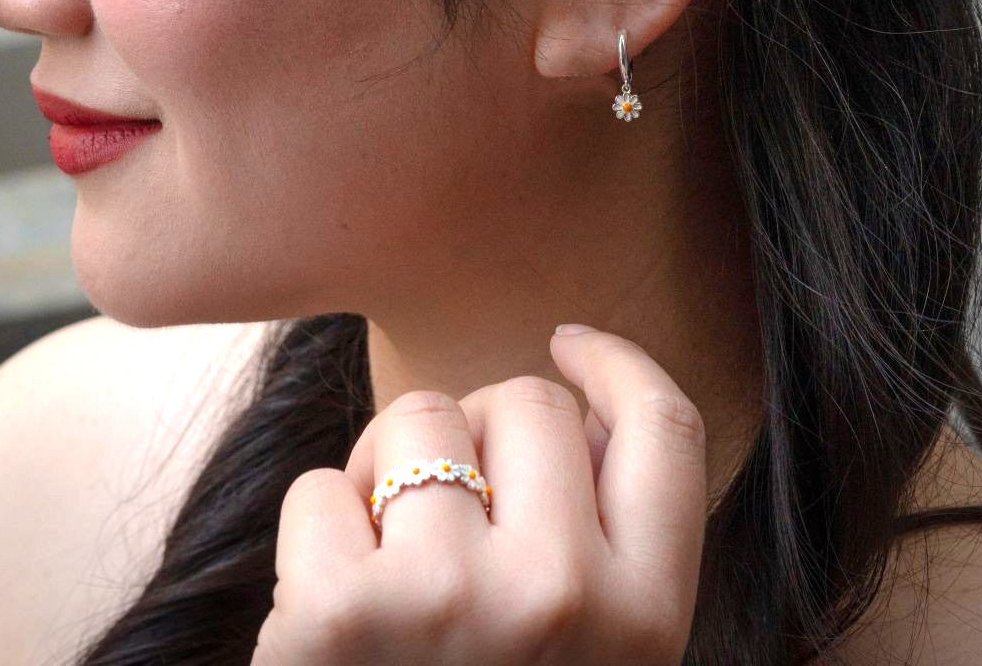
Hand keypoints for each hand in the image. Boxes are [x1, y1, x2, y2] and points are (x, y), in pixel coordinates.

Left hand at [250, 325, 705, 665]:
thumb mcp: (597, 661)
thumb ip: (608, 545)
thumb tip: (572, 404)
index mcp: (645, 615)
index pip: (664, 428)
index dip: (616, 364)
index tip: (571, 347)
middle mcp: (564, 596)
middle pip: (528, 400)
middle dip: (481, 430)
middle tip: (454, 507)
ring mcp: (450, 599)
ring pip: (420, 417)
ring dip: (393, 468)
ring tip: (390, 554)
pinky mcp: (336, 612)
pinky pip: (323, 484)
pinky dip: (317, 528)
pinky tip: (328, 601)